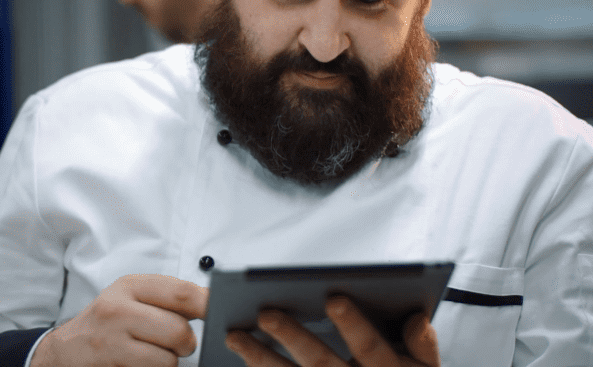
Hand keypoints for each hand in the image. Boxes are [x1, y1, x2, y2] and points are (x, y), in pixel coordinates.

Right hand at [31, 274, 208, 366]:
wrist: (65, 351)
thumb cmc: (106, 324)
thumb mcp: (130, 298)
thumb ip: (166, 298)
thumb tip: (211, 304)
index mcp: (129, 286)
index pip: (181, 293)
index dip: (208, 305)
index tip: (221, 312)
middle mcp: (117, 309)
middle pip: (179, 331)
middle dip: (186, 344)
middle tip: (176, 344)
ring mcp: (111, 341)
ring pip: (168, 361)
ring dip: (168, 363)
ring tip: (151, 355)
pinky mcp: (110, 366)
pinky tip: (140, 365)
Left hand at [225, 296, 439, 366]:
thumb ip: (423, 347)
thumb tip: (417, 318)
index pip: (371, 348)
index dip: (354, 325)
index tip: (334, 298)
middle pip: (320, 363)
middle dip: (293, 337)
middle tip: (266, 313)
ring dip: (261, 359)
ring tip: (235, 336)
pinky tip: (239, 361)